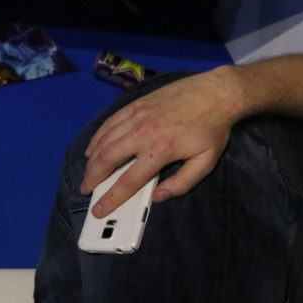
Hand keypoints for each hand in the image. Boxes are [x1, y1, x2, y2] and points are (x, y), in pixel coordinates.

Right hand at [82, 68, 240, 216]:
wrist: (216, 93)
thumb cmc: (213, 129)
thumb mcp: (205, 162)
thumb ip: (182, 183)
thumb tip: (158, 197)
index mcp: (161, 151)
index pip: (128, 181)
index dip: (111, 198)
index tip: (99, 210)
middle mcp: (143, 133)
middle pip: (107, 159)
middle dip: (92, 178)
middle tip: (86, 190)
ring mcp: (137, 116)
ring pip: (104, 140)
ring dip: (92, 160)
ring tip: (88, 174)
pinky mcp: (136, 104)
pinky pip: (109, 123)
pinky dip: (97, 137)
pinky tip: (93, 148)